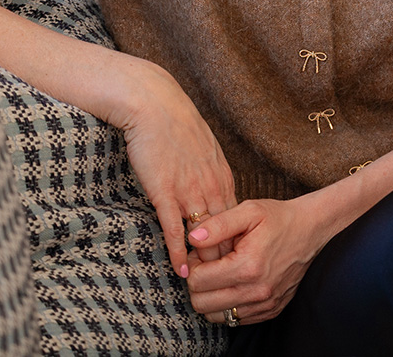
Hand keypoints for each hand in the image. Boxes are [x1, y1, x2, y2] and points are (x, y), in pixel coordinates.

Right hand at [109, 57, 236, 276]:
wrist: (154, 103)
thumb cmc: (175, 124)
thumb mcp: (204, 147)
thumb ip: (210, 171)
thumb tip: (212, 189)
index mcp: (221, 175)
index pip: (236, 220)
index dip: (237, 244)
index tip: (238, 264)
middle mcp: (211, 186)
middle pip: (225, 234)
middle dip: (227, 261)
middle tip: (228, 286)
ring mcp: (190, 190)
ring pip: (204, 237)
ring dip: (205, 264)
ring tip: (207, 288)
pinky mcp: (166, 192)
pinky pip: (175, 229)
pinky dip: (179, 252)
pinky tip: (180, 271)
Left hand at [184, 196, 325, 325]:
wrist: (310, 231)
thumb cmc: (278, 218)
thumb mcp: (249, 211)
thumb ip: (218, 224)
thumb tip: (192, 238)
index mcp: (248, 266)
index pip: (198, 282)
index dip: (192, 265)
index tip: (199, 253)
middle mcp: (256, 292)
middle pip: (202, 304)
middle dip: (197, 283)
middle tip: (206, 263)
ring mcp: (264, 305)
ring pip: (216, 316)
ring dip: (210, 296)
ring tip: (219, 272)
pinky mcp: (270, 311)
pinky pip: (235, 319)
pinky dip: (227, 303)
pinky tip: (234, 282)